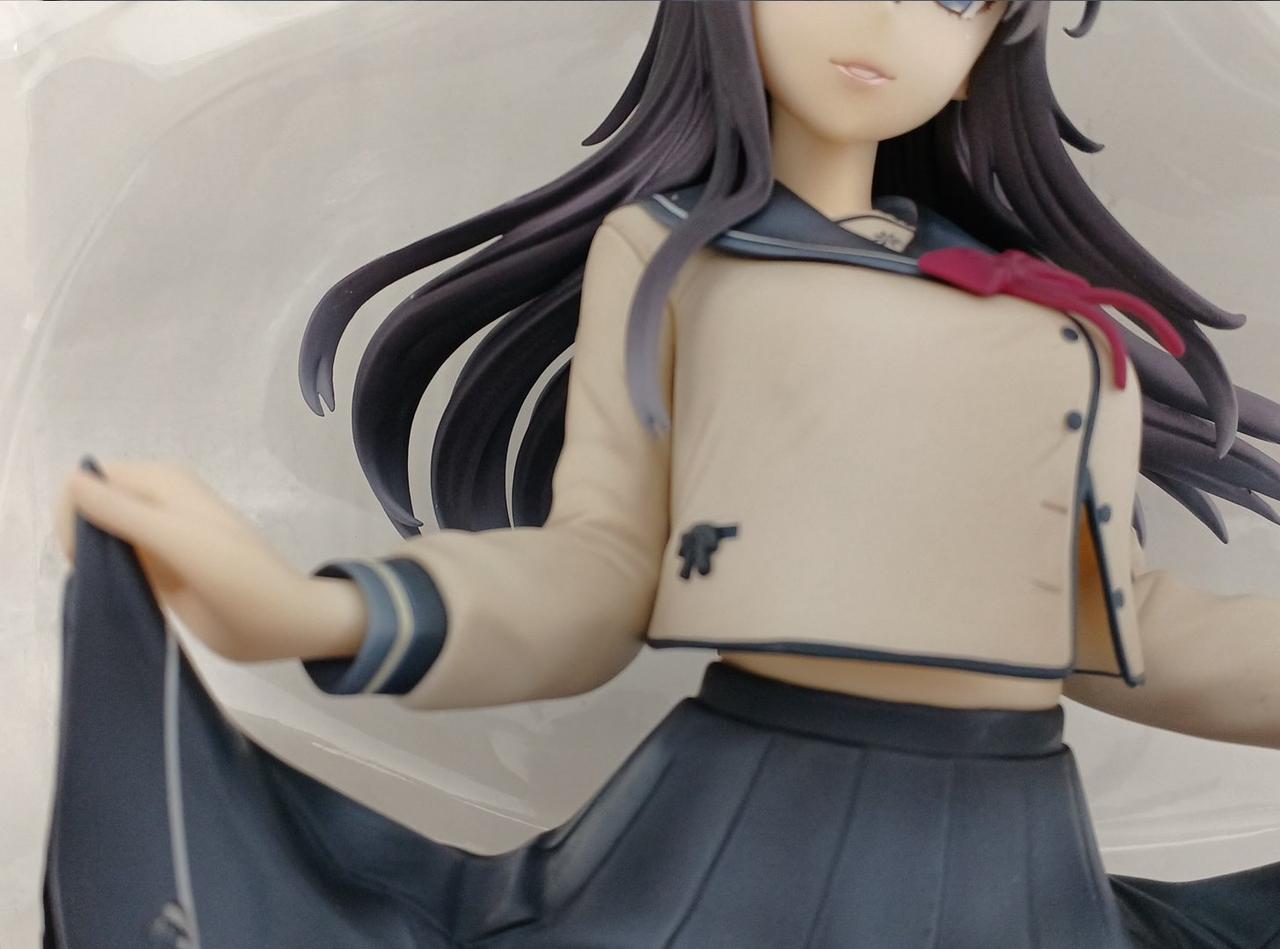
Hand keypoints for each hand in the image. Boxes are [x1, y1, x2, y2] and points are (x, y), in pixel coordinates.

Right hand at [55, 460, 365, 661]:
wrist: (282, 624)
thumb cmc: (239, 578)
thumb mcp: (179, 541)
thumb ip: (125, 512)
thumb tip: (71, 479)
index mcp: (163, 482)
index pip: (91, 480)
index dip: (77, 514)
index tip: (87, 555)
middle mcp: (157, 503)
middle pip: (91, 508)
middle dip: (83, 539)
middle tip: (105, 577)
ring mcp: (158, 537)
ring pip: (100, 538)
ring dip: (94, 562)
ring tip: (116, 589)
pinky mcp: (160, 569)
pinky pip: (116, 563)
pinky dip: (108, 577)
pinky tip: (121, 598)